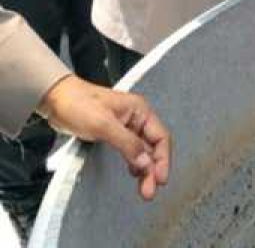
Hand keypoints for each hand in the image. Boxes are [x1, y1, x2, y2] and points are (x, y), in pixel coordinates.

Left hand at [37, 75, 170, 200]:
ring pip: (142, 151)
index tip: (160, 179)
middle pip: (153, 147)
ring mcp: (126, 127)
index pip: (160, 137)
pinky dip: (134, 164)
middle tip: (149, 192)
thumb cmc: (78, 105)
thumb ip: (127, 144)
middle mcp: (137, 119)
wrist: (55, 99)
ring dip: (145, 169)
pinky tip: (134, 174)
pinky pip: (131, 151)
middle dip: (153, 169)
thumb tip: (147, 163)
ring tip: (144, 189)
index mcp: (140, 111)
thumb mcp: (104, 125)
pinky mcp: (114, 134)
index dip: (162, 159)